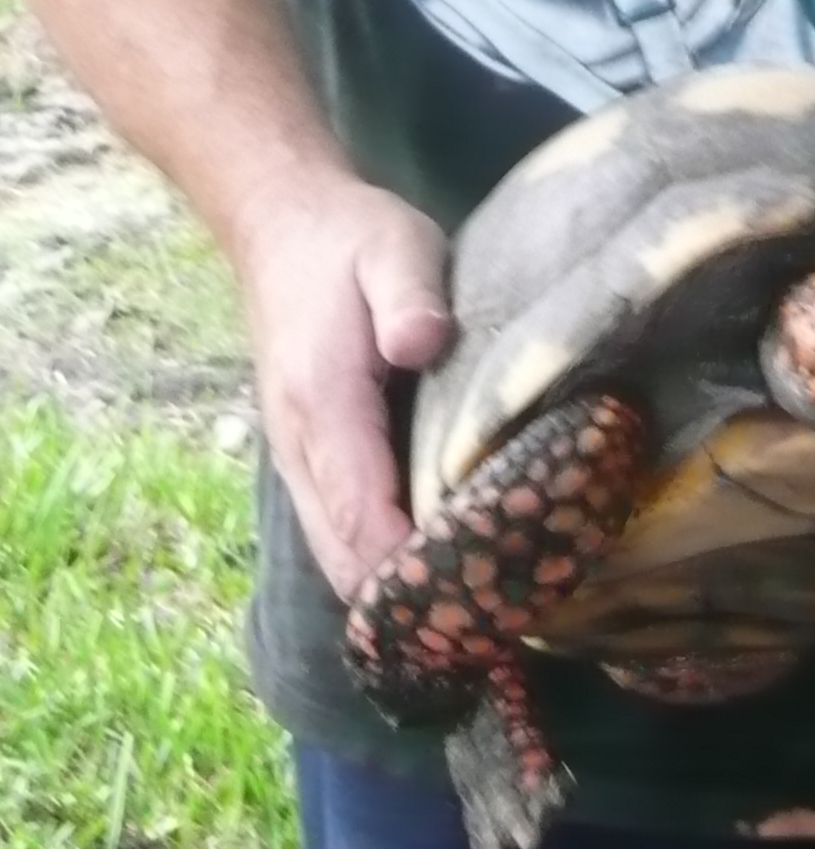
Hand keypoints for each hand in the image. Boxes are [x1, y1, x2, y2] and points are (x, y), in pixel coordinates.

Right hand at [230, 174, 452, 598]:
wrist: (281, 226)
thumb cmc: (350, 241)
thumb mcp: (395, 246)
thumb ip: (410, 295)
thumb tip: (419, 343)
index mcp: (324, 404)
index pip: (361, 515)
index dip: (414, 569)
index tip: (477, 602)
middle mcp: (303, 448)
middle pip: (348, 560)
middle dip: (415, 601)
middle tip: (500, 621)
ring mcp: (302, 462)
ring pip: (342, 559)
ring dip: (401, 592)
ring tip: (483, 611)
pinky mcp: (316, 464)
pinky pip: (345, 536)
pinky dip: (389, 565)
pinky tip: (451, 572)